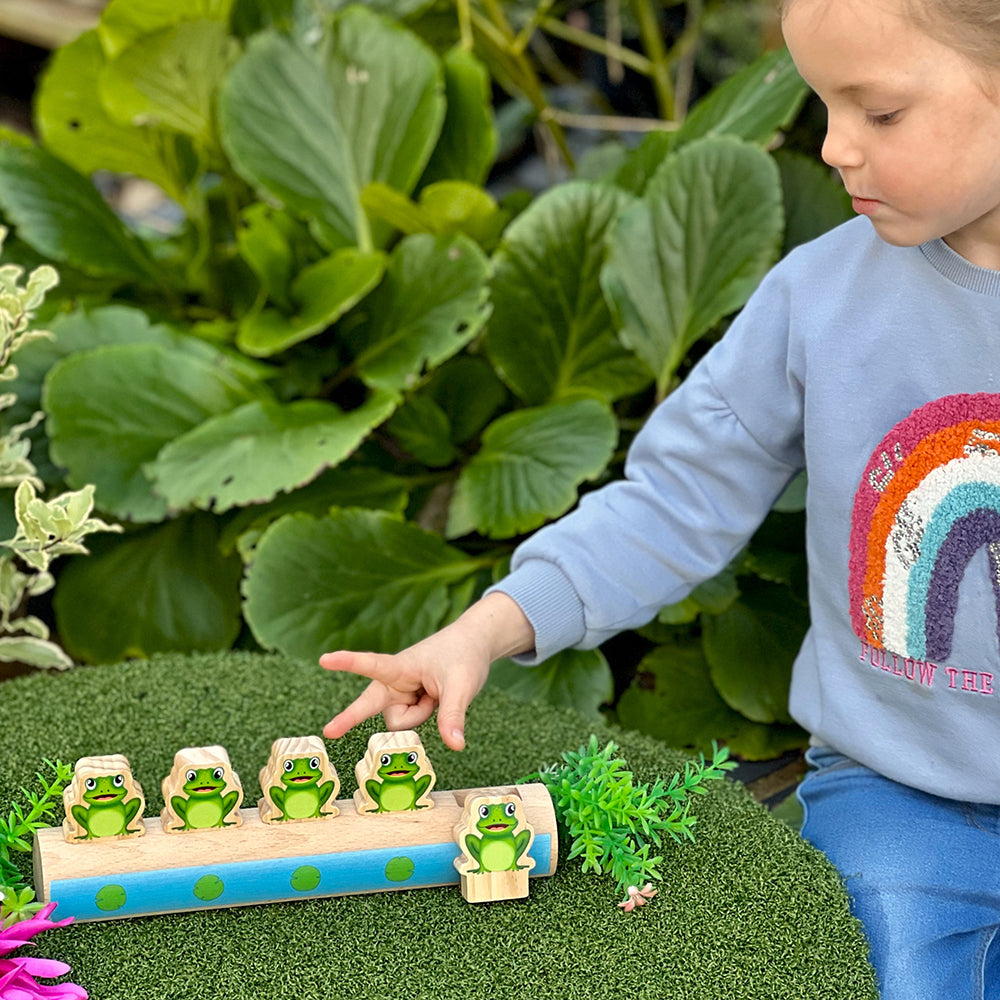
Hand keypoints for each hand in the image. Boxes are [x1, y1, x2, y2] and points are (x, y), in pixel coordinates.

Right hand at [320, 592, 533, 750]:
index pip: (372, 664)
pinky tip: (434, 700)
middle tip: (328, 732)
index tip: (324, 659)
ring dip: (419, 715)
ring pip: (399, 722)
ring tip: (436, 694)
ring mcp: (400, 693)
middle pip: (371, 704)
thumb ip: (454, 715)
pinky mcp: (408, 703)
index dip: (348, 662)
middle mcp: (395, 681)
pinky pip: (410, 724)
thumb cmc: (463, 656)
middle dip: (351, 716)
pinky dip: (423, 716)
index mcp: (402, 666)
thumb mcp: (462, 685)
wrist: (473, 645)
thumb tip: (455, 746)